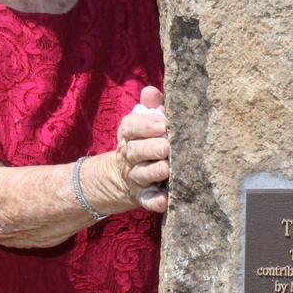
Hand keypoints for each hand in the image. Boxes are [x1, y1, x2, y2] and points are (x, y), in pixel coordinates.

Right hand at [115, 85, 169, 211]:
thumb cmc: (144, 140)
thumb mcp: (142, 121)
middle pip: (136, 151)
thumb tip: (150, 91)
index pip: (131, 126)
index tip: (163, 123)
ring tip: (168, 168)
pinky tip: (166, 199)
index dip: (146, 125)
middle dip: (152, 148)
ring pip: (143, 175)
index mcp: (129, 134)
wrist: (123, 176)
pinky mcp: (143, 197)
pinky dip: (156, 201)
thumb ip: (149, 106)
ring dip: (155, 172)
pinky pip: (148, 200)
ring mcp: (136, 177)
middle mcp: (130, 156)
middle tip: (168, 146)